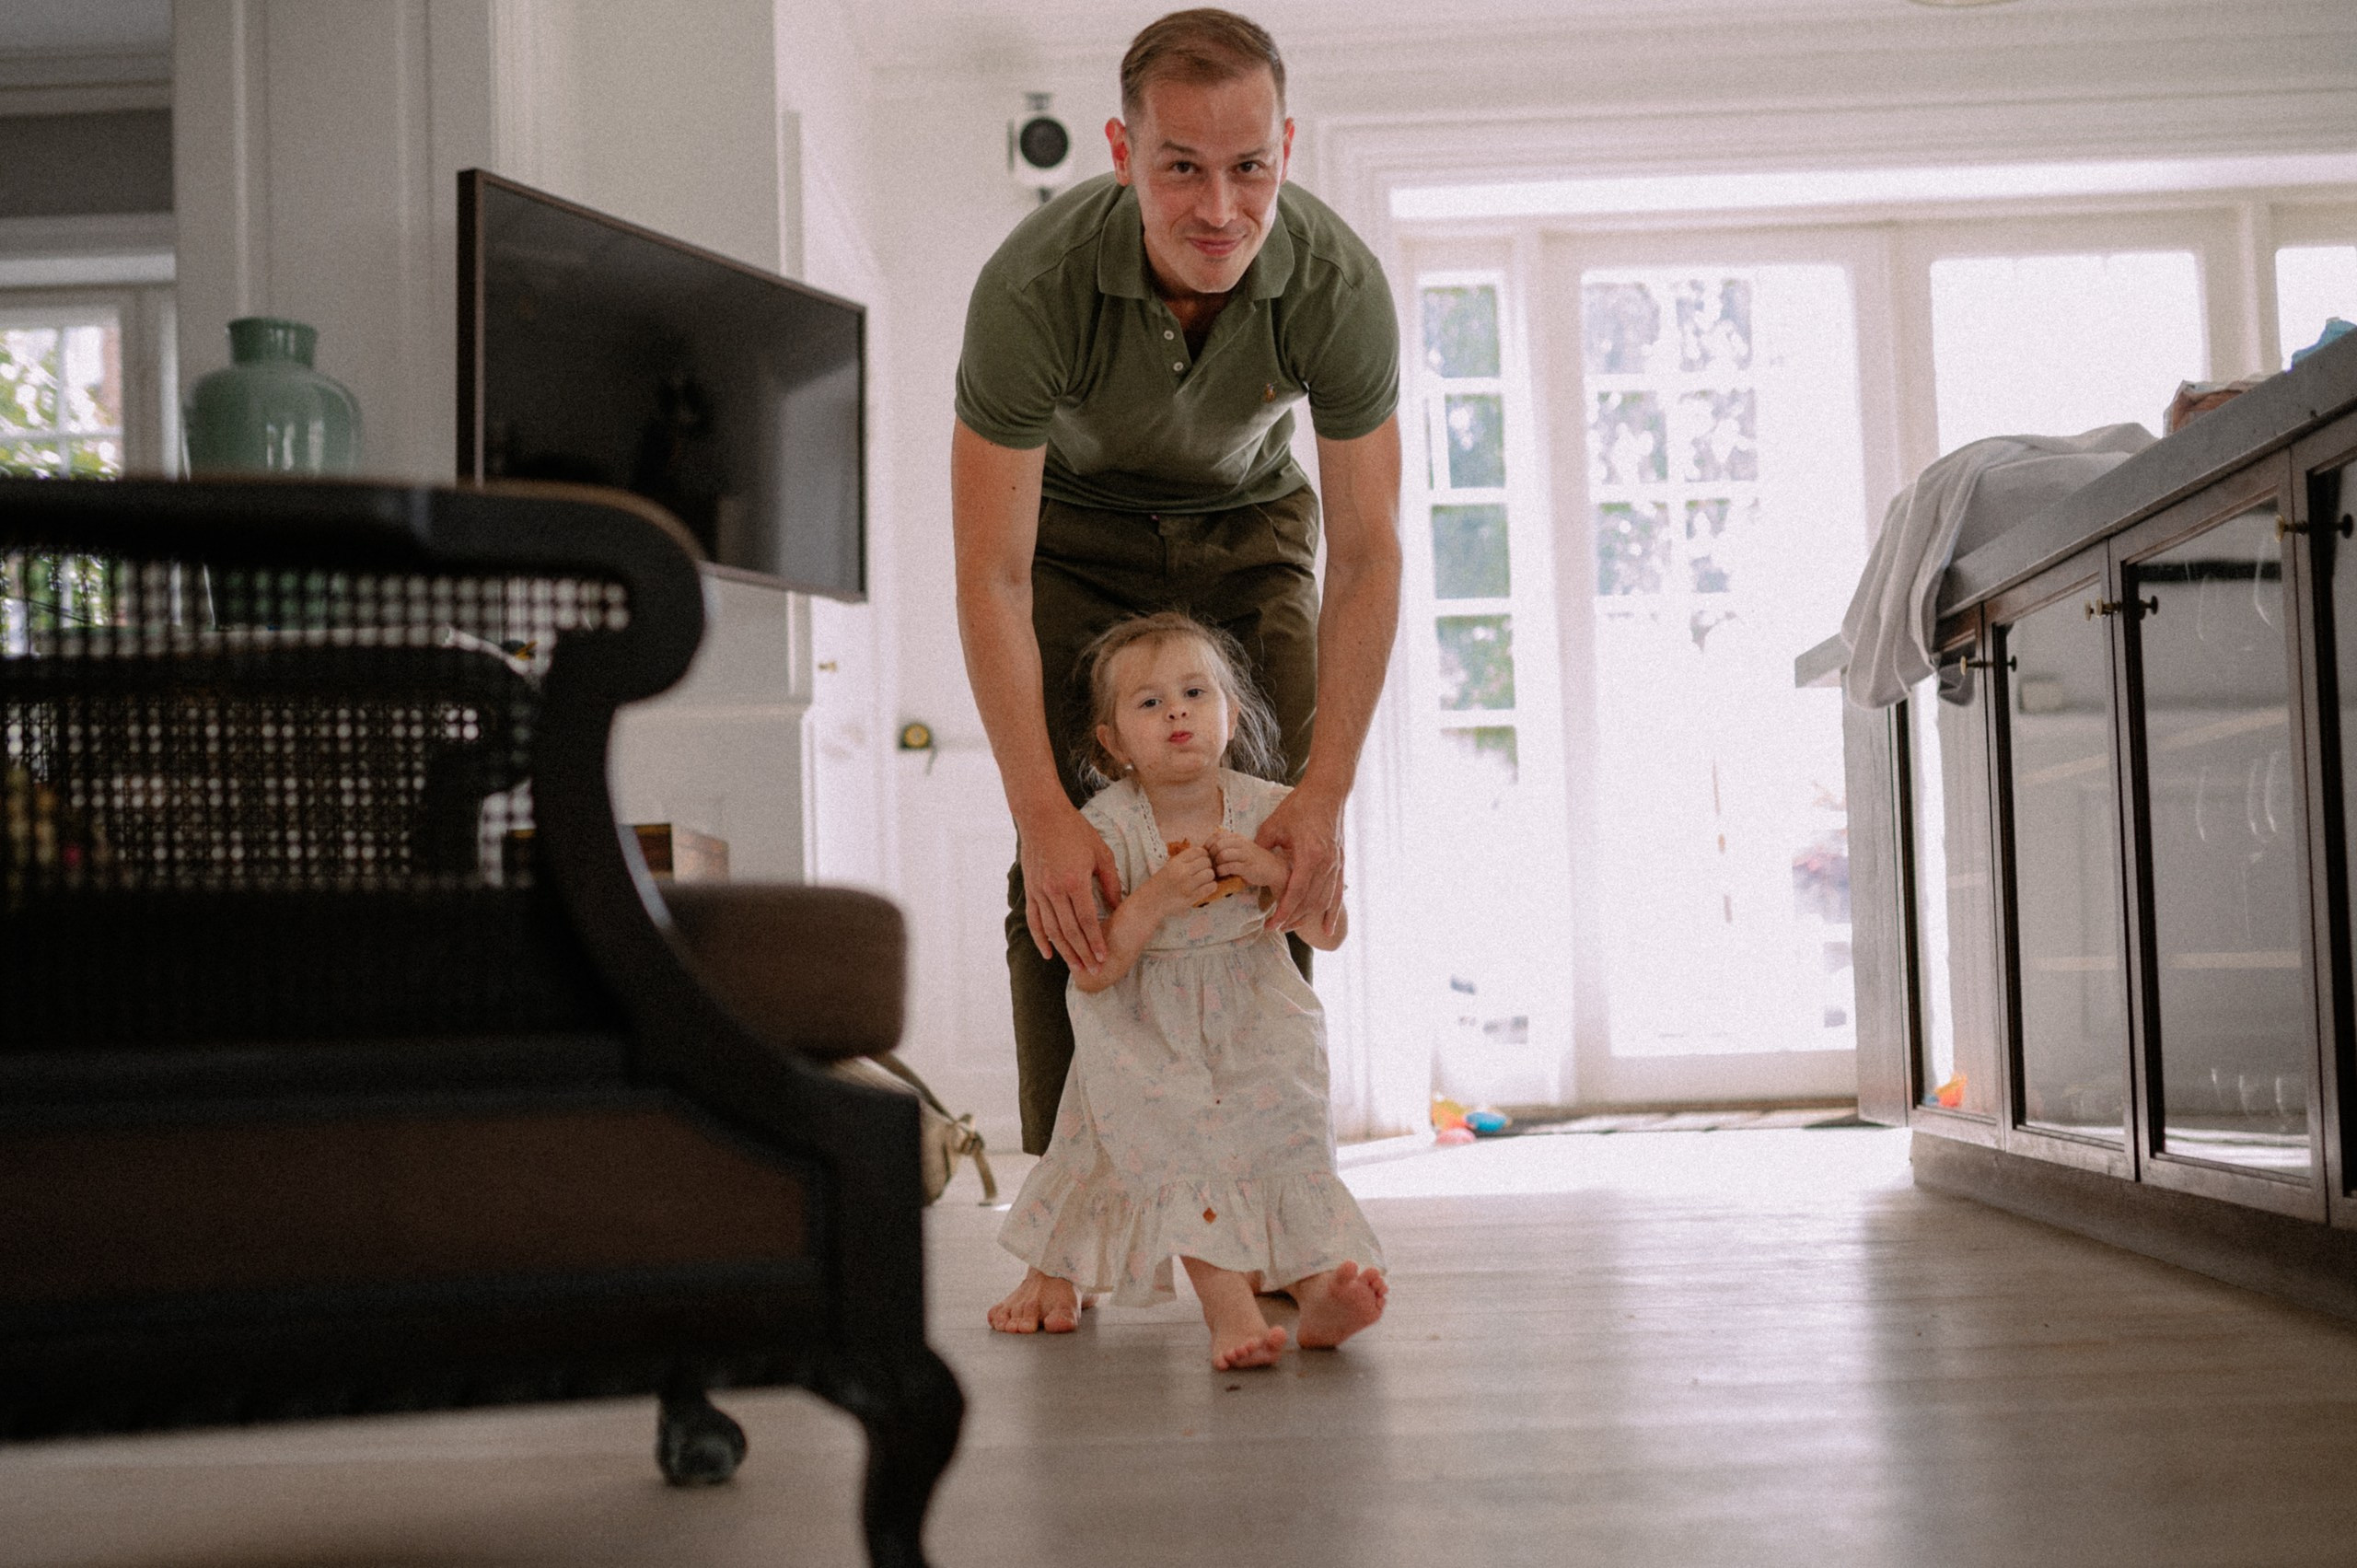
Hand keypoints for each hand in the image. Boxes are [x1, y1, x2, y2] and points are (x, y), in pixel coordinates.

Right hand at [1019, 801, 1121, 972]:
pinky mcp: (1031, 890)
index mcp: (1074, 881)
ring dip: (1065, 951)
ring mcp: (1039, 891)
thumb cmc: (1075, 831)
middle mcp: (1054, 890)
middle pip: (1069, 931)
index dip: (1095, 941)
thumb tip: (1118, 907)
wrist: (1041, 816)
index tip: (1103, 957)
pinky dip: (1041, 939)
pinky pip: (1035, 920)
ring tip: (1076, 967)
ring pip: (1052, 930)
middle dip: (1083, 953)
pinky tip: (1049, 954)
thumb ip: (1111, 882)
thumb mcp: (1101, 853)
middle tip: (1093, 970)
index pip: (1087, 920)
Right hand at [1144, 842, 1217, 919]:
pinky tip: (1205, 888)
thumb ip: (1184, 861)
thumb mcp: (1168, 867)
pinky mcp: (1191, 898)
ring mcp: (1187, 885)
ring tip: (1203, 881)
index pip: (1198, 851)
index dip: (1203, 855)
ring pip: (1210, 874)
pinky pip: (1210, 887)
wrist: (1149, 903)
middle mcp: (1182, 872)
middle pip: (1206, 862)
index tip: (1201, 861)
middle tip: (1202, 872)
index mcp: (1175, 862)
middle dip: (1207, 866)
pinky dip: (1211, 887)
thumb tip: (1205, 856)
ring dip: (1209, 877)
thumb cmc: (1159, 885)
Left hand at [1206, 828, 1287, 890]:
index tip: (1206, 855)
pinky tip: (1222, 874)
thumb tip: (1207, 851)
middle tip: (1209, 865)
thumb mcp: (1241, 849)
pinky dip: (1222, 871)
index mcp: (1238, 838)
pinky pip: (1230, 866)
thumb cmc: (1254, 861)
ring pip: (1223, 854)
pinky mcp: (1248, 867)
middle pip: (1218, 844)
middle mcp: (1241, 843)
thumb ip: (1227, 847)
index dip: (1208, 845)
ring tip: (1216, 870)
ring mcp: (1245, 855)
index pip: (1217, 835)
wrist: (1274, 869)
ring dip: (1216, 864)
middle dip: (1210, 856)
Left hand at [1254, 784, 1343, 935]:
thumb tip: (1245, 863)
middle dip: (1292, 919)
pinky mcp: (1340, 863)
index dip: (1283, 911)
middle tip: (1275, 929)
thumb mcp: (1274, 826)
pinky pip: (1336, 894)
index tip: (1271, 924)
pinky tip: (1327, 929)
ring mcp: (1335, 865)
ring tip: (1292, 927)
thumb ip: (1260, 848)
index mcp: (1309, 856)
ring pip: (1322, 901)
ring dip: (1307, 918)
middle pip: (1309, 902)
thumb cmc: (1300, 806)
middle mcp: (1325, 865)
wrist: (1327, 792)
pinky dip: (1331, 913)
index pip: (1295, 893)